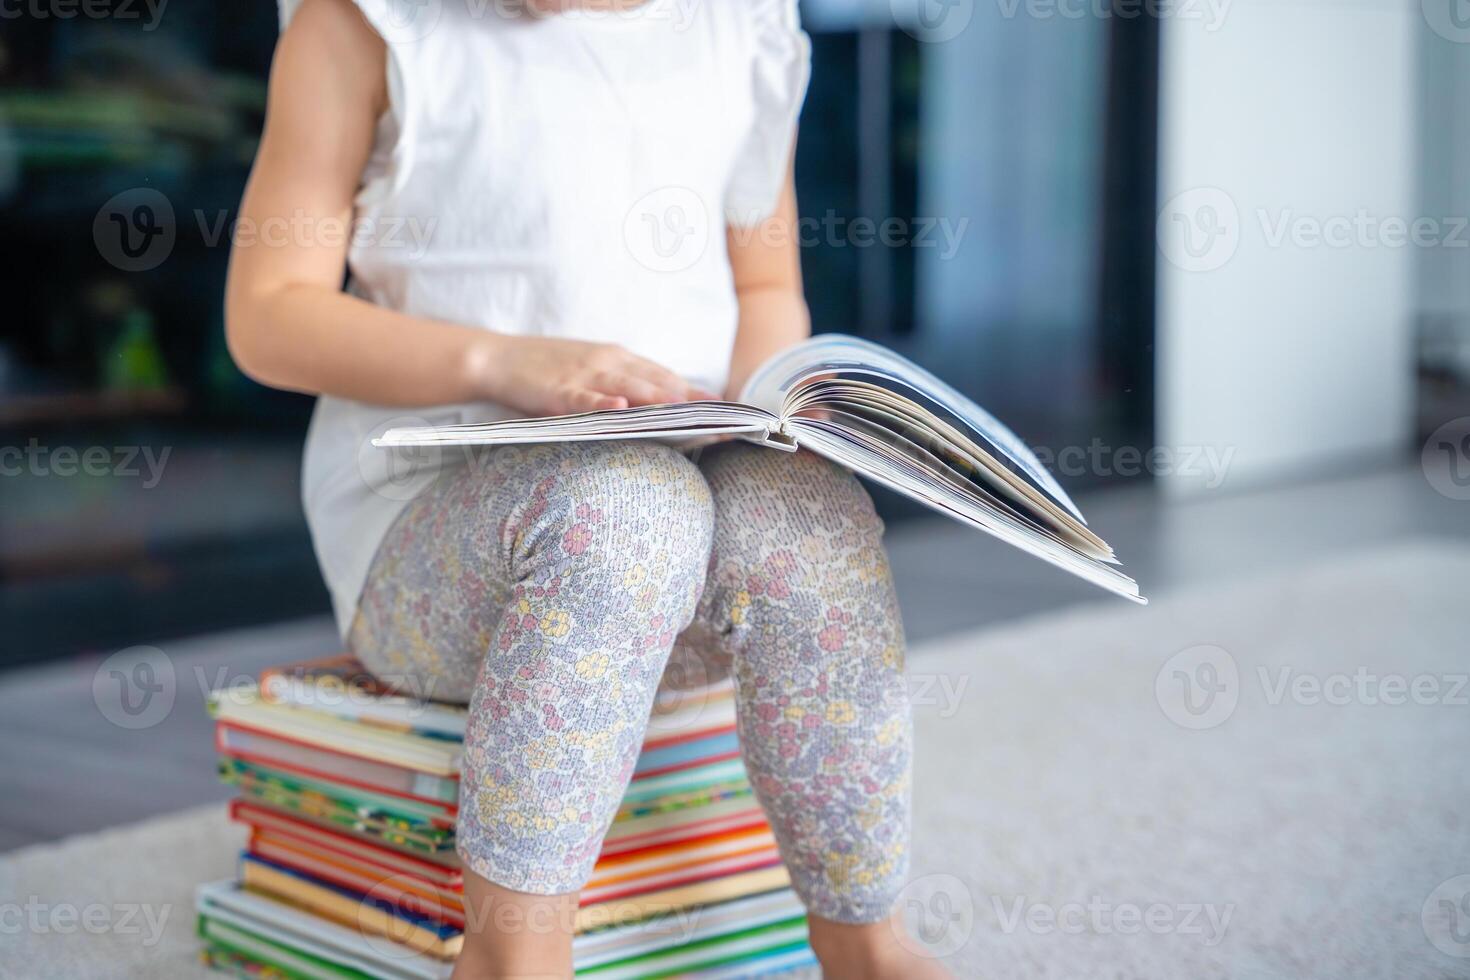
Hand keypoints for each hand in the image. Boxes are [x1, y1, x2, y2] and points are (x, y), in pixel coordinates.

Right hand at [472, 335, 716, 415]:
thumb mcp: (594, 371)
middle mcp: (609, 362)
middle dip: (690, 401)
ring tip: (686, 411)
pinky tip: (620, 408)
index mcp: (620, 359)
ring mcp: (584, 374)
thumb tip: (666, 404)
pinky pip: (584, 397)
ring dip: (657, 398)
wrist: (500, 358)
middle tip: (719, 418)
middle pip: (657, 381)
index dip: (697, 393)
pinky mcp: (558, 389)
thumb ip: (627, 384)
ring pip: (628, 386)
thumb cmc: (550, 369)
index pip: (667, 376)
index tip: (727, 409)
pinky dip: (602, 402)